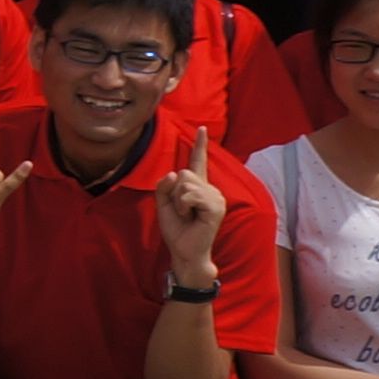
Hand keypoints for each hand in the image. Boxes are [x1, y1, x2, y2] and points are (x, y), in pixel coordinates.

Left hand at [151, 127, 226, 279]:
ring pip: (186, 182)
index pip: (198, 162)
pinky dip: (183, 206)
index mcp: (198, 187)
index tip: (202, 128)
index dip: (200, 145)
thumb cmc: (176, 229)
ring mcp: (215, 197)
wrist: (183, 250)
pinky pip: (190, 195)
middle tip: (181, 211)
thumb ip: (163, 186)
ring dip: (178, 200)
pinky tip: (190, 217)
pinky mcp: (216, 206)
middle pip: (184, 173)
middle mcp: (210, 189)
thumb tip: (174, 172)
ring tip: (187, 215)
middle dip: (174, 192)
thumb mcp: (162, 204)